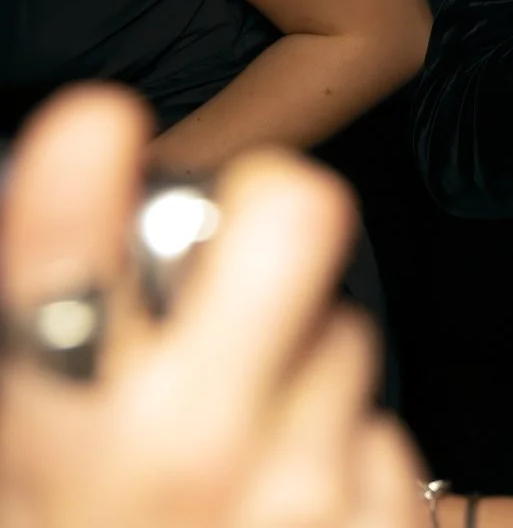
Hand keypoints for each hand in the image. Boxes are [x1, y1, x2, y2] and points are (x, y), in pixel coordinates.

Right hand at [0, 85, 426, 527]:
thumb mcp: (23, 465)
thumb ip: (45, 353)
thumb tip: (74, 203)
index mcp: (51, 431)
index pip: (51, 276)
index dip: (69, 182)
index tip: (94, 125)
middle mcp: (177, 451)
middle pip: (290, 220)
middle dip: (274, 211)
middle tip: (247, 236)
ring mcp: (291, 488)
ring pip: (342, 333)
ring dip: (299, 371)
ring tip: (234, 452)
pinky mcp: (375, 518)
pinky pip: (377, 429)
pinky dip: (338, 456)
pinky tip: (280, 512)